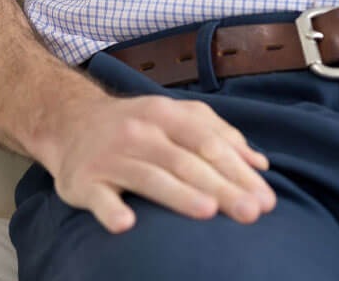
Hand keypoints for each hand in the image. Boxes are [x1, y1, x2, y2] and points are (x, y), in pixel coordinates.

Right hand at [42, 92, 276, 233]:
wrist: (72, 122)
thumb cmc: (139, 126)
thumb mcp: (177, 119)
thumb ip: (219, 136)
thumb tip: (260, 165)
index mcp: (167, 115)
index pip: (209, 143)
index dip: (239, 170)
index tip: (266, 199)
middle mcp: (141, 132)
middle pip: (186, 162)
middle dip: (221, 187)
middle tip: (250, 213)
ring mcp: (112, 156)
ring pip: (150, 177)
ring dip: (179, 195)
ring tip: (208, 212)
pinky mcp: (85, 181)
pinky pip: (99, 198)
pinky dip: (111, 210)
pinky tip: (126, 224)